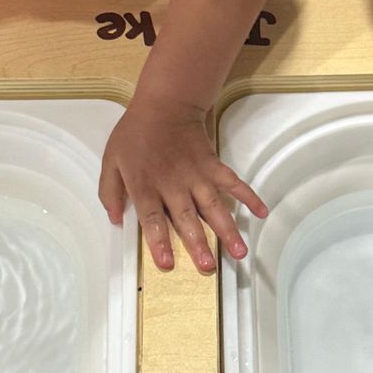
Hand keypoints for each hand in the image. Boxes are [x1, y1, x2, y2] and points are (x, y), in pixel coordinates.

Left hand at [98, 102, 267, 274]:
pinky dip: (249, 197)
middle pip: (187, 219)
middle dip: (199, 244)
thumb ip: (110, 191)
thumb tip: (115, 219)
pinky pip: (234, 183)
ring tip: (239, 252)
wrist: (164, 105)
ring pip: (214, 207)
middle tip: (208, 267)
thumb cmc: (135, 133)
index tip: (167, 264)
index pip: (152, 219)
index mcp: (146, 186)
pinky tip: (262, 212)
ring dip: (228, 230)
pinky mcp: (213, 166)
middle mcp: (174, 184)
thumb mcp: (111, 161)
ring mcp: (197, 176)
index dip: (160, 242)